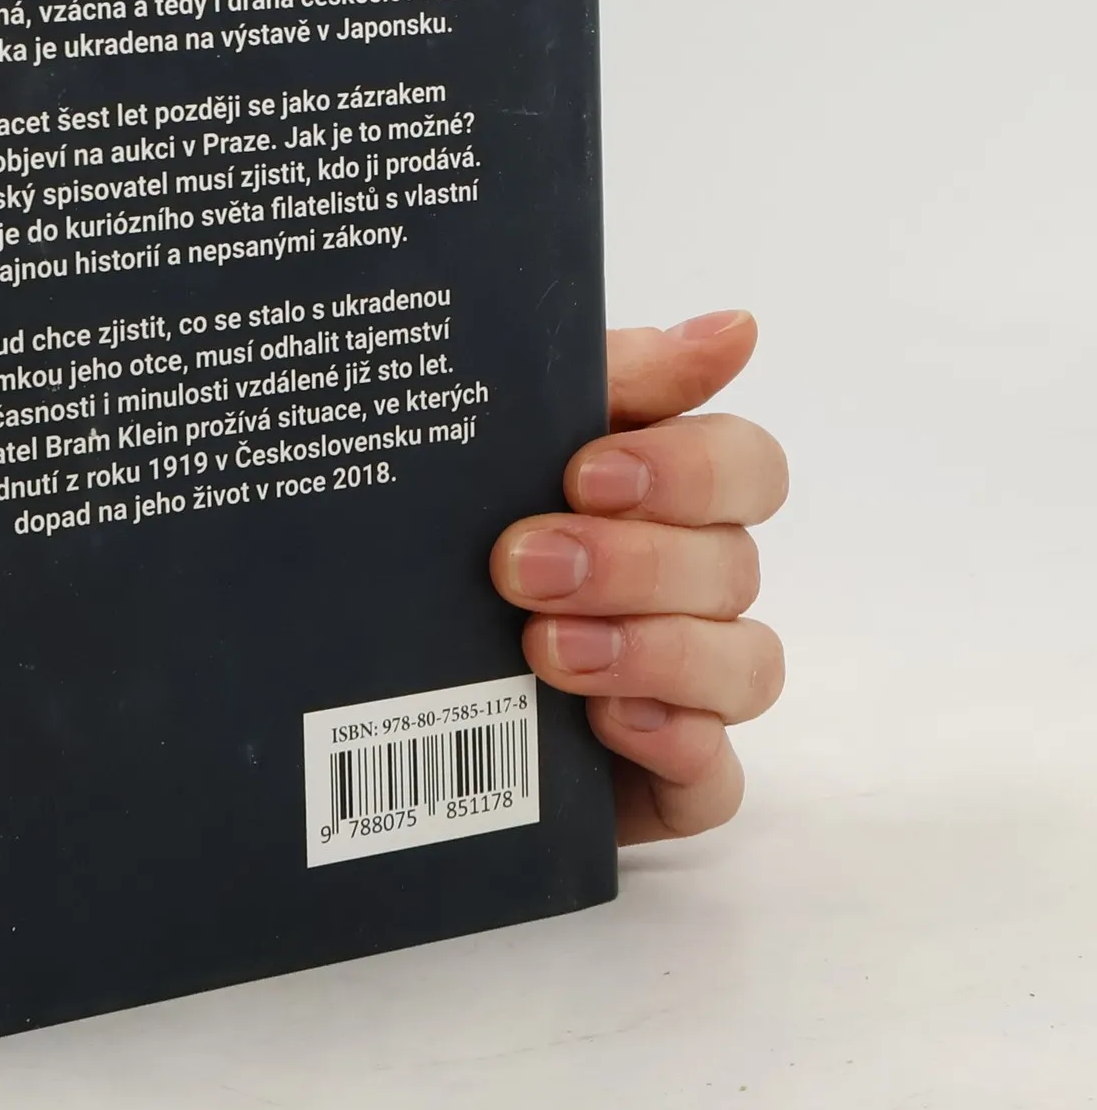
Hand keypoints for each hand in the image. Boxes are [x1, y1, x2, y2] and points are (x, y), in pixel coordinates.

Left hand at [490, 310, 787, 843]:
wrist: (365, 680)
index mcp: (668, 496)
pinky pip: (716, 776)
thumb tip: (733, 328)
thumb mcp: (508, 441)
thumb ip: (615, 380)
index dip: (686, 470)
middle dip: (632, 561)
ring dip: (653, 651)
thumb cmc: (456, 532)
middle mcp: (693, 586)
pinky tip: (607, 722)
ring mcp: (690, 688)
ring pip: (743, 666)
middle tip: (522, 563)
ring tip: (546, 649)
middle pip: (732, 564)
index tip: (585, 472)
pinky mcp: (669, 781)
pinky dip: (675, 745)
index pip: (745, 466)